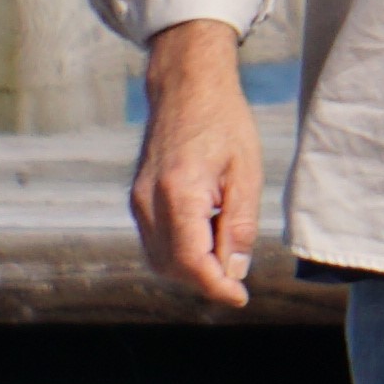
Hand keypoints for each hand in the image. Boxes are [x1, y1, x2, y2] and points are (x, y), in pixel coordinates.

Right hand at [127, 19, 263, 307]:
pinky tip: (206, 230)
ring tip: (224, 241)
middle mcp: (149, 201)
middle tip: (238, 267)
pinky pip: (156, 243)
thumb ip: (240, 226)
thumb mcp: (246, 173)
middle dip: (206, 279)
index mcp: (178, 193)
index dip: (217, 287)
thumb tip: (235, 272)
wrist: (186, 87)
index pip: (191, 263)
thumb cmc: (223, 122)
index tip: (240, 297)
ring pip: (161, 260)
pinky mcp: (137, 200)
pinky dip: (180, 252)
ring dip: (192, 268)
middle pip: (173, 268)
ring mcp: (138, 201)